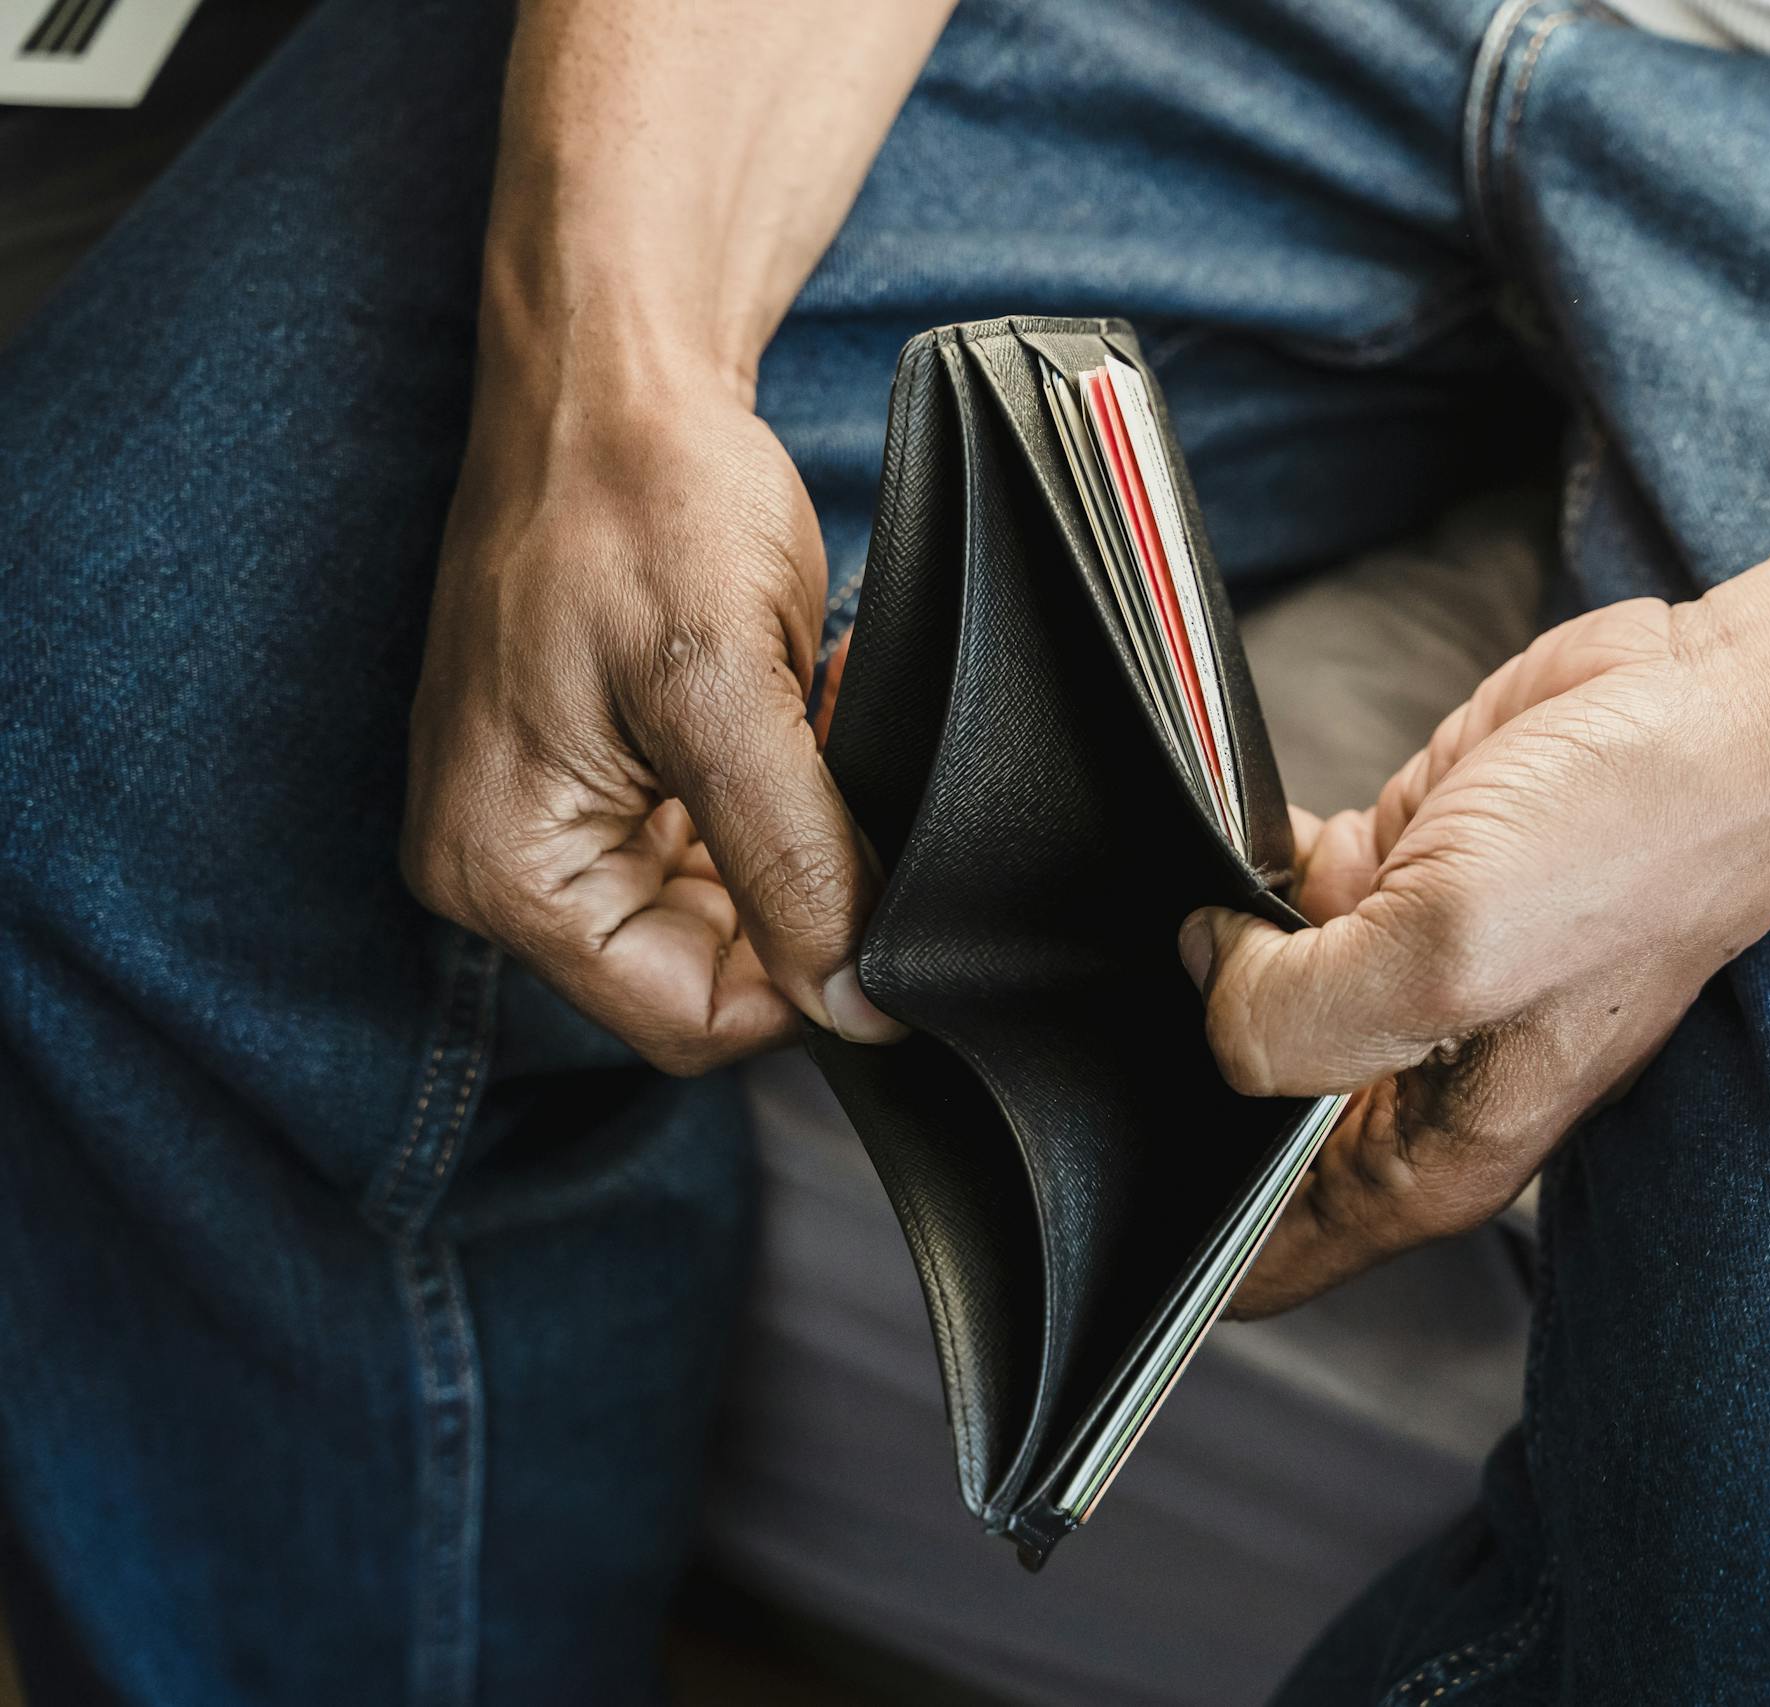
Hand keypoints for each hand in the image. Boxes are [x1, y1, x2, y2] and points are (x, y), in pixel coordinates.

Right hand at [402, 364, 901, 1073]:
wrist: (614, 374)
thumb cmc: (639, 497)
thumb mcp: (727, 692)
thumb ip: (793, 863)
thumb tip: (856, 1004)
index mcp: (505, 869)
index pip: (687, 1017)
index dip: (802, 976)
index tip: (876, 890)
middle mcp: (510, 862)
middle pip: (705, 971)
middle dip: (799, 888)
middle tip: (840, 774)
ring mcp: (555, 816)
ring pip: (726, 907)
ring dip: (798, 835)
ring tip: (814, 721)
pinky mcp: (600, 772)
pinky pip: (714, 839)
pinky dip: (781, 791)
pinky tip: (801, 711)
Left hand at [1186, 597, 1769, 1314]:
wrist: (1724, 711)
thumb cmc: (1633, 847)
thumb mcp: (1445, 955)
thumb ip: (1292, 1012)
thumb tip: (1206, 976)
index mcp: (1430, 1158)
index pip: (1263, 1260)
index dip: (1179, 1229)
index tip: (1116, 1161)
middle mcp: (1413, 1083)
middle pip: (1240, 1122)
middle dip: (1180, 1067)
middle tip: (1140, 1001)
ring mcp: (1404, 977)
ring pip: (1248, 997)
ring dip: (1211, 950)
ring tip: (1197, 901)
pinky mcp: (1399, 876)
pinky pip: (1276, 895)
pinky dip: (1248, 865)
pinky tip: (1248, 835)